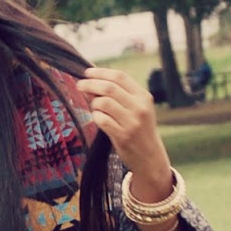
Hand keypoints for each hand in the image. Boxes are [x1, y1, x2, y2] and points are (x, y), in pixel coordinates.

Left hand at [76, 66, 173, 198]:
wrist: (150, 157)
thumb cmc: (140, 130)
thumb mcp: (136, 109)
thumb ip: (118, 96)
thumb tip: (91, 83)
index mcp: (143, 97)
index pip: (120, 76)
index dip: (101, 72)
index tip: (87, 72)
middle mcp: (139, 107)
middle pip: (109, 87)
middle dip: (90, 83)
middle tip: (79, 84)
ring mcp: (132, 122)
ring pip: (103, 103)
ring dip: (93, 103)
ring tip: (94, 107)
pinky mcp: (123, 136)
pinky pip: (101, 119)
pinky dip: (95, 116)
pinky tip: (98, 118)